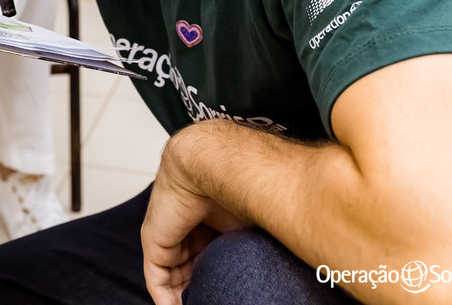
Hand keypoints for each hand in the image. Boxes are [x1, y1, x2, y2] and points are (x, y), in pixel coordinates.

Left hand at [141, 128, 248, 304]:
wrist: (215, 161)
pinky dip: (166, 300)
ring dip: (185, 299)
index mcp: (212, 221)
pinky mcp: (154, 240)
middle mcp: (189, 227)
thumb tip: (297, 275)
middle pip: (191, 271)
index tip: (232, 297)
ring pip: (174, 278)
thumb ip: (257, 248)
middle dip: (202, 292)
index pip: (210, 259)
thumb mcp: (254, 226)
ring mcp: (169, 233)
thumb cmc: (245, 185)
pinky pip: (157, 279)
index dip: (220, 281)